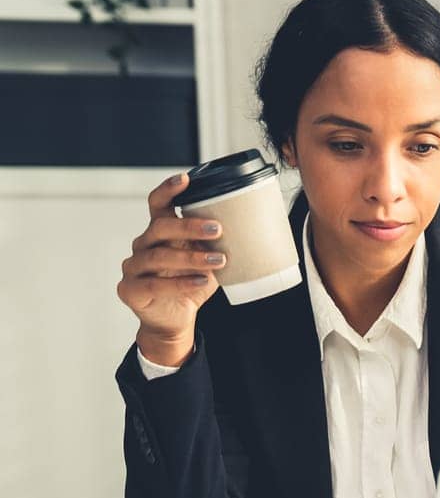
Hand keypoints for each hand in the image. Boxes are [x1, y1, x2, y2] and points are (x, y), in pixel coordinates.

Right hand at [116, 172, 226, 366]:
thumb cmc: (192, 283)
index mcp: (159, 232)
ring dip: (192, 257)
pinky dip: (182, 282)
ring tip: (219, 260)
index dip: (168, 190)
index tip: (185, 179)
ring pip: (159, 256)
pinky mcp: (131, 289)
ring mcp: (133, 267)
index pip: (157, 204)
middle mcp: (142, 245)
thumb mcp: (207, 260)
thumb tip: (251, 227)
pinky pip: (156, 283)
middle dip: (189, 226)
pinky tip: (202, 281)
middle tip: (218, 229)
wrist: (175, 319)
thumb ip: (216, 244)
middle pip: (160, 227)